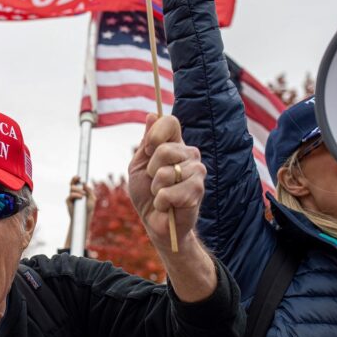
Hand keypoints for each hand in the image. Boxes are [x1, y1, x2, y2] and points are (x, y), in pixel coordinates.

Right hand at [65, 176, 95, 218]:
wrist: (85, 217)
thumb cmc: (89, 208)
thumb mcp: (92, 198)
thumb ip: (89, 191)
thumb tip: (84, 184)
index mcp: (80, 191)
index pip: (76, 183)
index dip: (76, 178)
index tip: (79, 176)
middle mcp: (74, 193)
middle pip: (72, 184)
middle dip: (74, 180)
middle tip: (79, 179)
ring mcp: (71, 197)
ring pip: (72, 188)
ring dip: (78, 190)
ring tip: (83, 194)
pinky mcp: (68, 201)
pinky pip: (71, 195)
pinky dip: (76, 195)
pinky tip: (81, 197)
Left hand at [127, 114, 205, 250]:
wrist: (156, 222)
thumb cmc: (146, 194)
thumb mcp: (138, 165)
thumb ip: (146, 142)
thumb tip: (151, 115)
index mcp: (175, 144)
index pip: (170, 122)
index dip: (155, 134)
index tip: (148, 150)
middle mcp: (189, 154)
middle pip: (164, 149)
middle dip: (151, 170)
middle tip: (156, 182)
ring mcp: (197, 171)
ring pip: (165, 172)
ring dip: (156, 188)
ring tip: (162, 195)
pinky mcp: (198, 190)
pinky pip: (169, 192)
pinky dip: (161, 201)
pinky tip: (167, 206)